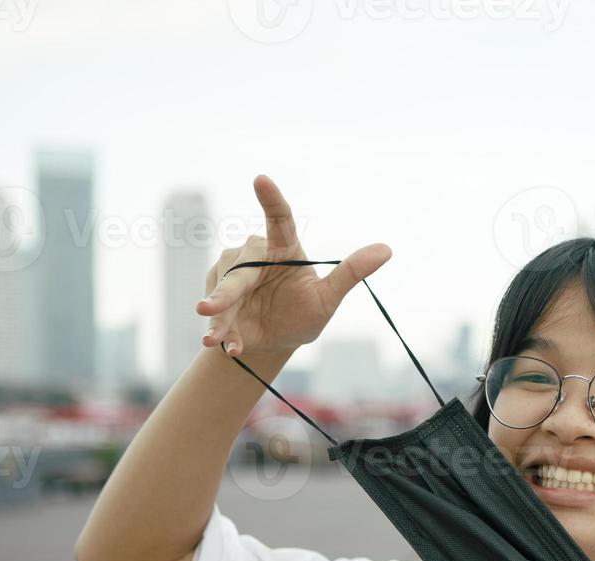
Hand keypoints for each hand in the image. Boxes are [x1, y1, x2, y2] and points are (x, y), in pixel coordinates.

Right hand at [199, 174, 391, 357]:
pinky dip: (222, 333)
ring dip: (219, 317)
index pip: (279, 220)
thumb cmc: (305, 314)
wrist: (276, 342)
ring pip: (222, 291)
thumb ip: (350, 273)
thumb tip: (387, 249)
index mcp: (284, 249)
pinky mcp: (216, 294)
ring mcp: (232, 275)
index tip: (261, 178)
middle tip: (207, 307)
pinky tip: (231, 348)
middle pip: (240, 269)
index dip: (271, 199)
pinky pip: (217, 313)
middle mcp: (255, 257)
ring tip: (217, 339)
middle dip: (225, 291)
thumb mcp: (328, 298)